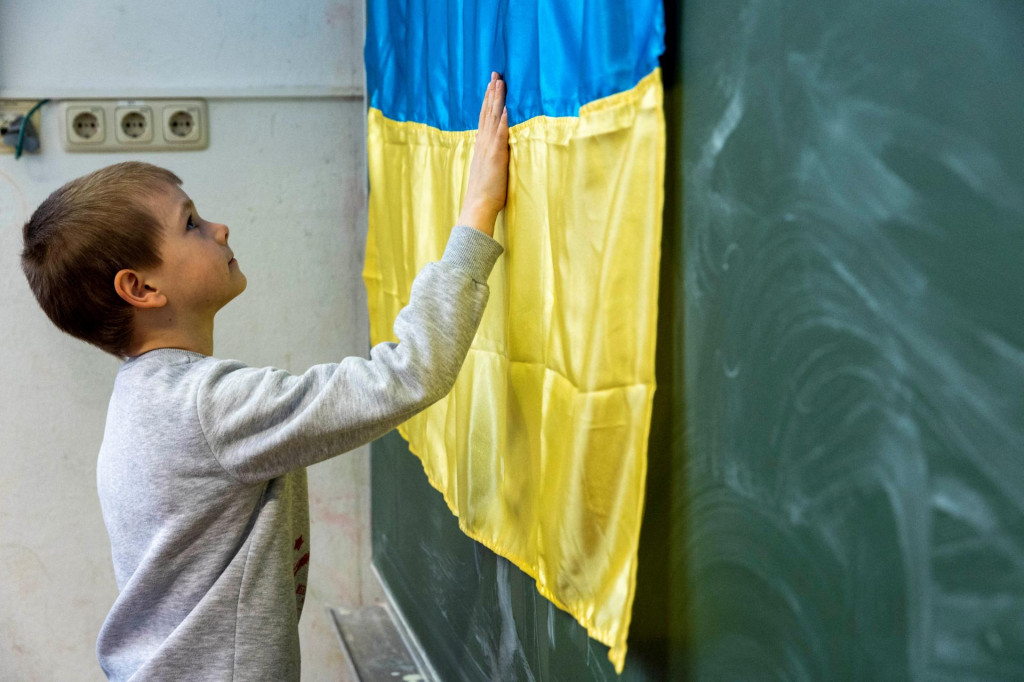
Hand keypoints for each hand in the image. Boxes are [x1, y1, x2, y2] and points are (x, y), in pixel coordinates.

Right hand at [458, 72, 509, 236]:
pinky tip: (506, 108)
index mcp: (481, 145)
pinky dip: (502, 121)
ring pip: (492, 118)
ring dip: (496, 100)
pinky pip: (499, 135)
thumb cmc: (484, 191)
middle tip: (495, 74)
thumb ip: (487, 153)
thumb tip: (486, 142)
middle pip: (488, 112)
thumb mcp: (485, 168)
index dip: (488, 100)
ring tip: (499, 83)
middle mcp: (483, 143)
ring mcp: (489, 148)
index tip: (492, 84)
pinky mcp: (496, 156)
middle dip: (492, 92)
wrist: (478, 205)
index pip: (485, 117)